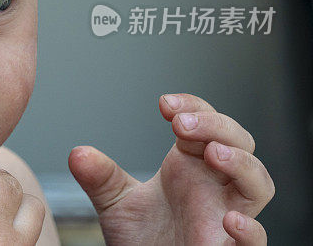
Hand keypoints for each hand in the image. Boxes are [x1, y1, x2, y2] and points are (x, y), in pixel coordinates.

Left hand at [68, 93, 274, 244]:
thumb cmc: (142, 238)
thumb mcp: (115, 202)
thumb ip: (100, 177)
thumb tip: (78, 154)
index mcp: (191, 165)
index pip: (206, 122)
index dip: (193, 106)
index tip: (165, 104)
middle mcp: (215, 186)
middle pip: (239, 143)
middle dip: (216, 126)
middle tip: (181, 124)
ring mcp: (226, 215)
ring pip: (259, 183)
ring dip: (241, 163)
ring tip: (212, 153)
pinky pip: (256, 239)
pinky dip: (249, 230)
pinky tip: (229, 219)